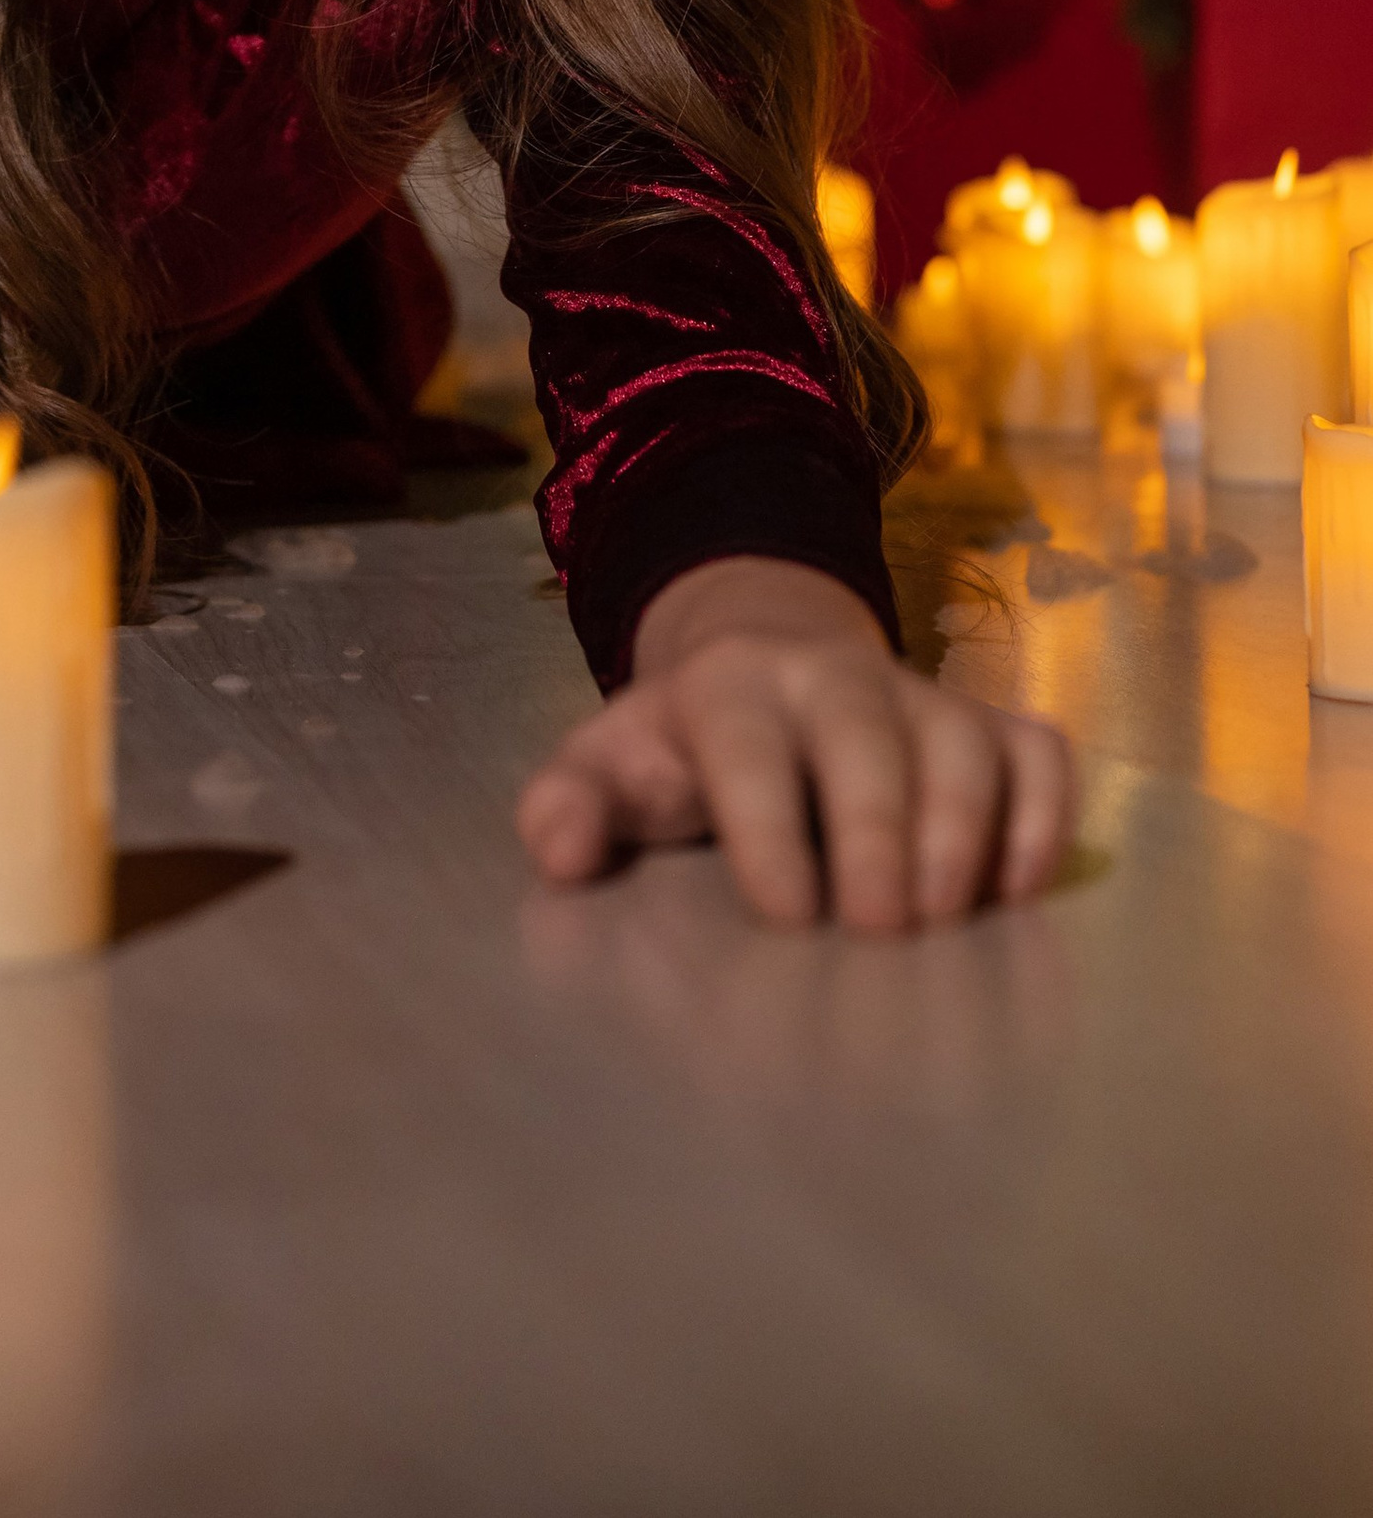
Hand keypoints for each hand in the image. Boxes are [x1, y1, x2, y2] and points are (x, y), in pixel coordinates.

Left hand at [515, 555, 1073, 933]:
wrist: (762, 670)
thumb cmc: (683, 750)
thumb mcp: (612, 765)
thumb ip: (572, 806)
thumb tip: (558, 855)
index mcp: (730, 685)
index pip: (750, 744)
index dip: (768, 825)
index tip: (783, 916)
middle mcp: (833, 677)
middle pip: (867, 735)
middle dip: (877, 832)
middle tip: (875, 932)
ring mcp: (922, 697)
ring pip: (964, 741)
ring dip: (963, 832)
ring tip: (942, 922)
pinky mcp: (990, 726)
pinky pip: (1039, 753)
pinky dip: (1043, 816)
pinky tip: (1017, 890)